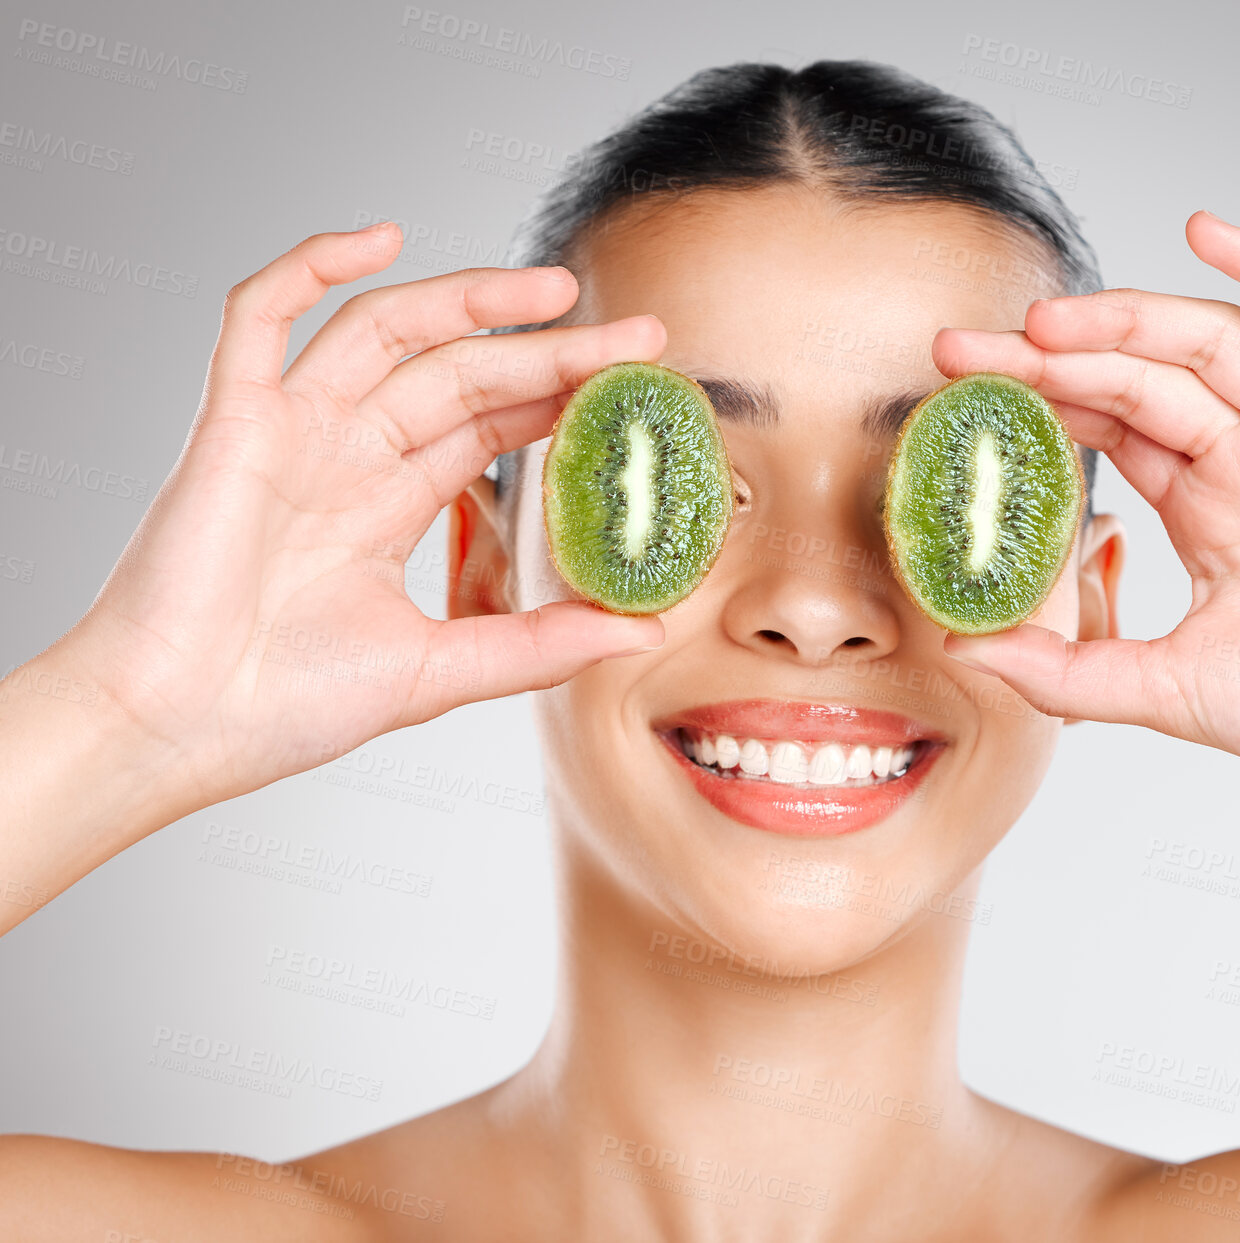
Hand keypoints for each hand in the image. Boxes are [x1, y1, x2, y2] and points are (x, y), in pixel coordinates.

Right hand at [63, 223, 666, 813]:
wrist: (174, 730)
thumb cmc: (281, 706)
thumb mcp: (438, 671)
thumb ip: (537, 645)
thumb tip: (640, 631)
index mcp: (385, 505)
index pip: (489, 427)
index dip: (559, 397)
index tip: (634, 385)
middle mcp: (343, 456)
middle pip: (460, 374)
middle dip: (548, 350)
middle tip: (634, 334)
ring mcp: (288, 432)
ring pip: (386, 333)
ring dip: (467, 300)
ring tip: (555, 289)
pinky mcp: (231, 421)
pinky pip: (258, 316)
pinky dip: (309, 268)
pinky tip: (379, 242)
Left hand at [932, 211, 1239, 817]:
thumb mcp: (1160, 689)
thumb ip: (1061, 668)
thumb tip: (963, 649)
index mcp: (1205, 508)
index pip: (1105, 424)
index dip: (1033, 398)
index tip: (956, 388)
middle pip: (1137, 375)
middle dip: (1048, 357)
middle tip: (962, 349)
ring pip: (1207, 342)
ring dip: (1126, 319)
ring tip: (1043, 321)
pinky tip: (1203, 233)